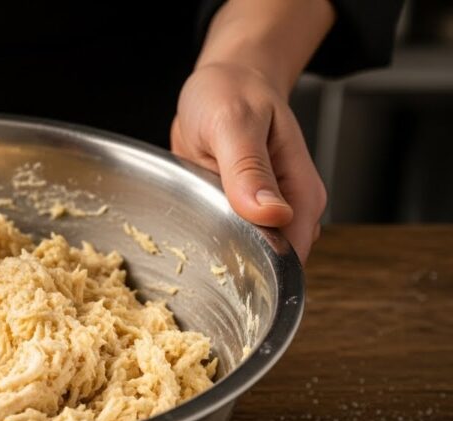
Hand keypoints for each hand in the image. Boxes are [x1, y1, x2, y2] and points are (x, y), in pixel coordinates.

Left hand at [171, 63, 324, 262]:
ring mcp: (263, 215)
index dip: (260, 269)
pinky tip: (189, 225)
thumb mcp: (235, 123)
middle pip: (269, 263)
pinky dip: (207, 239)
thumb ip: (250, 170)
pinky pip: (226, 240)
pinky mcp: (239, 214)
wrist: (222, 80)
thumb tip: (272, 215)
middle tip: (197, 244)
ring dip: (218, 254)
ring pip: (246, 256)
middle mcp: (289, 209)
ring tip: (190, 229)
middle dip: (235, 265)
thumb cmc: (232, 93)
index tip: (224, 266)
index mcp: (302, 193)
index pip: (291, 254)